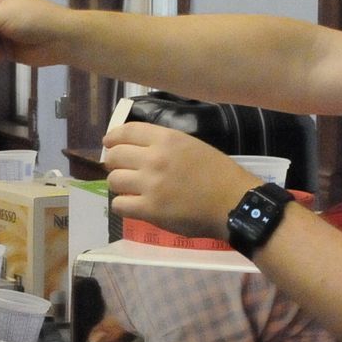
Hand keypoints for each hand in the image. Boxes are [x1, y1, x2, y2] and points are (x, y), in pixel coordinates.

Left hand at [101, 121, 257, 239]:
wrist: (234, 203)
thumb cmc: (218, 174)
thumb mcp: (192, 146)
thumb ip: (163, 145)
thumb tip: (136, 150)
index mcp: (167, 139)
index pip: (126, 132)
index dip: (112, 138)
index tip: (108, 144)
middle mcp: (155, 158)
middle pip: (114, 156)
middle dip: (114, 163)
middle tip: (122, 170)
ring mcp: (150, 185)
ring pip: (113, 180)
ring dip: (119, 185)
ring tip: (130, 189)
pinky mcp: (150, 210)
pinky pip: (119, 205)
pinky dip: (123, 205)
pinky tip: (133, 205)